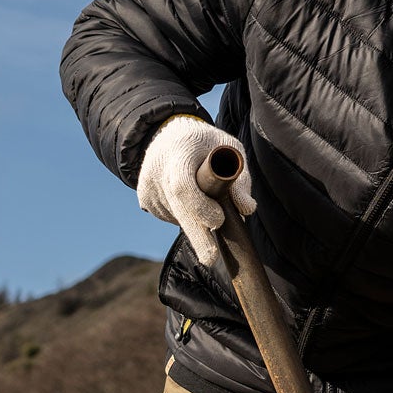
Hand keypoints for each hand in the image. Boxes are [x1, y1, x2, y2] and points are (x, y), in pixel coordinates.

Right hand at [137, 115, 254, 264]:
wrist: (166, 134)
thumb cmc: (205, 142)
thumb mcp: (229, 148)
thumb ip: (240, 177)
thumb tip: (247, 210)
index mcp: (180, 151)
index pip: (183, 186)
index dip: (200, 207)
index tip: (219, 221)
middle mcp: (157, 170)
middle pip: (177, 209)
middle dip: (197, 236)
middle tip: (211, 259)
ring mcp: (148, 187)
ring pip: (178, 216)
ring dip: (197, 218)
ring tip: (204, 195)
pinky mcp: (144, 199)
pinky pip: (171, 216)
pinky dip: (185, 214)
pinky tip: (188, 197)